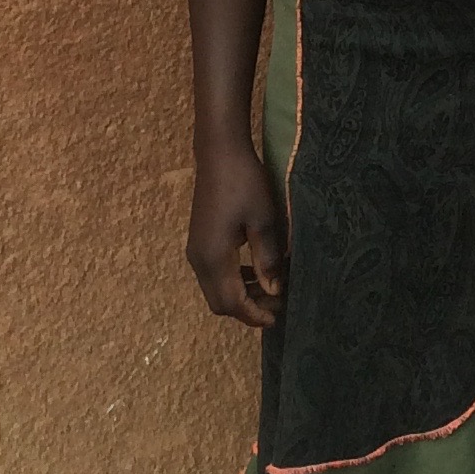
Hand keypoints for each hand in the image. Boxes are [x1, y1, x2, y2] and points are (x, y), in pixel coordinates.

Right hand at [187, 137, 283, 326]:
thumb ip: (268, 258)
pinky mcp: (200, 243)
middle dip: (248, 309)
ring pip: (216, 290)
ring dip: (242, 295)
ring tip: (273, 288)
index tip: (278, 318)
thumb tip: (274, 290)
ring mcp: (196, 252)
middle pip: (220, 303)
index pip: (231, 303)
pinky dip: (235, 281)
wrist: (219, 154)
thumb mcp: (263, 220)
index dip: (254, 314)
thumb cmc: (244, 184)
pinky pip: (214, 275)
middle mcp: (199, 261)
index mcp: (214, 258)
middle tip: (278, 304)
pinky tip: (256, 270)